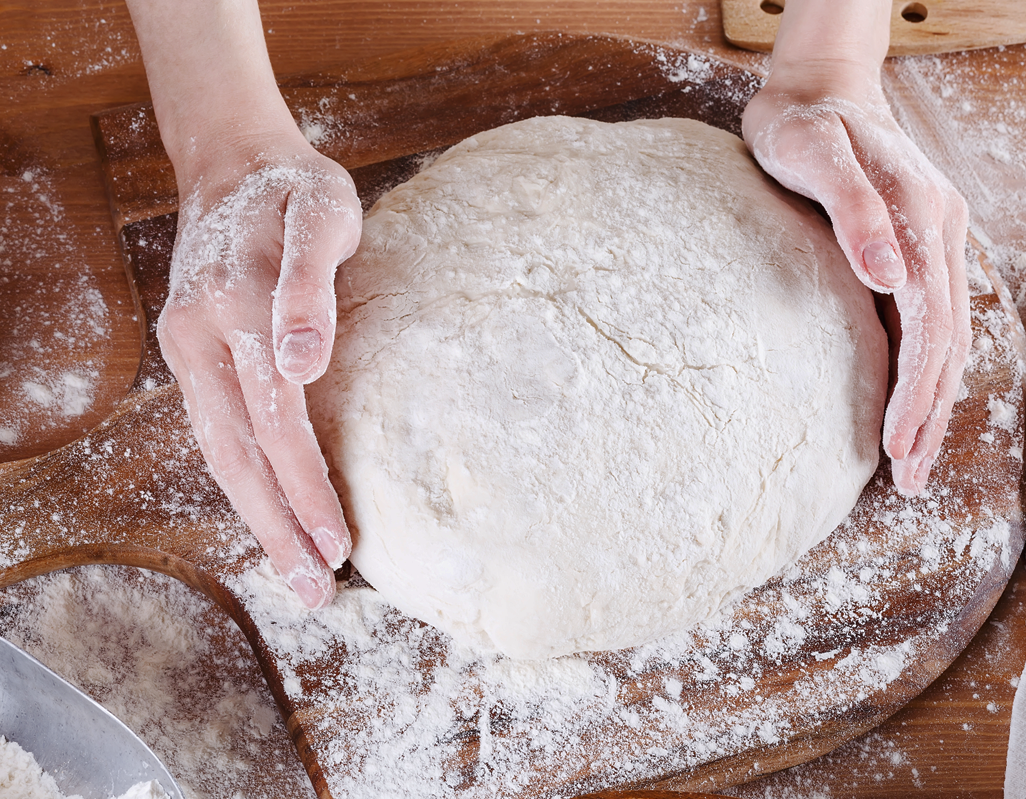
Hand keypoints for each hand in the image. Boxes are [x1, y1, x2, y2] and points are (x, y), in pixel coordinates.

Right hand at [158, 132, 361, 606]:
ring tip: (296, 576)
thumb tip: (302, 363)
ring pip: (221, 452)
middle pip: (239, 454)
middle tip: (314, 593)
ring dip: (258, 519)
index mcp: (236, 308)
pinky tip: (271, 517)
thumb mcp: (323, 212)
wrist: (236, 161)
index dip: (306, 488)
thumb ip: (311, 287)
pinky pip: (217, 431)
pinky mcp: (193, 354)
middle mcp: (200, 337)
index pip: (276, 421)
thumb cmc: (297, 188)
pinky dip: (244, 481)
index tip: (339, 543)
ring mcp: (188, 347)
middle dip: (278, 529)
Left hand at [743, 68, 969, 495]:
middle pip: (949, 344)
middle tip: (913, 481)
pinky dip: (922, 375)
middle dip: (932, 415)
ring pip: (946, 340)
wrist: (817, 88)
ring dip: (933, 404)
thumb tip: (892, 278)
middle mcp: (940, 235)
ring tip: (915, 466)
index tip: (898, 445)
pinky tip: (908, 408)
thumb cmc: (804, 121)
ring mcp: (932, 245)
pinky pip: (928, 325)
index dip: (919, 390)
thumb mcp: (814, 153)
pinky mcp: (913, 253)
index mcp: (924, 217)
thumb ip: (853, 211)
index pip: (932, 324)